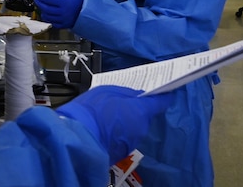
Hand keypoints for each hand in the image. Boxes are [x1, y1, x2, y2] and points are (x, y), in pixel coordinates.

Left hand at [34, 0, 83, 28]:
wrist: (88, 11)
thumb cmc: (80, 1)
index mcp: (64, 3)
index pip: (48, 0)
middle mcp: (63, 13)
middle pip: (46, 9)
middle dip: (39, 3)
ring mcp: (63, 20)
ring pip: (47, 17)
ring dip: (42, 12)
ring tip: (41, 7)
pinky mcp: (64, 26)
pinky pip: (52, 23)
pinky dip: (47, 19)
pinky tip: (47, 15)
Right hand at [56, 86, 172, 162]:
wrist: (77, 138)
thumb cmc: (92, 110)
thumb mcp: (108, 91)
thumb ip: (126, 93)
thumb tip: (137, 96)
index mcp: (140, 110)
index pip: (161, 102)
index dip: (163, 95)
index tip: (165, 90)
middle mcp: (141, 128)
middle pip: (145, 115)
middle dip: (137, 108)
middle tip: (121, 101)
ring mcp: (133, 142)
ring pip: (135, 127)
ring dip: (127, 121)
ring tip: (109, 115)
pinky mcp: (122, 152)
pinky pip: (126, 137)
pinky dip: (120, 132)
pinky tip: (106, 128)